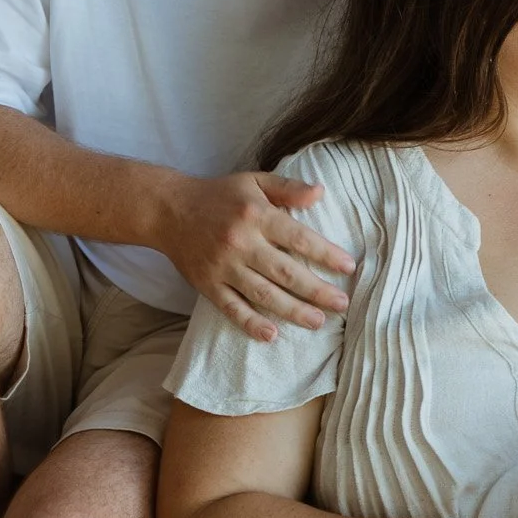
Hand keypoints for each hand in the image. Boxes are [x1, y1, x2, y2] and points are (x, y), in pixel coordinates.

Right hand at [156, 170, 354, 340]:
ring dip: (292, 311)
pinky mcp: (207, 285)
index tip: (349, 267)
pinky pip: (231, 308)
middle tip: (342, 304)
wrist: (168, 209)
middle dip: (316, 290)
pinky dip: (250, 323)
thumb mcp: (255, 181)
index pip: (299, 238)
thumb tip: (321, 192)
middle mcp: (241, 242)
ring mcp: (223, 266)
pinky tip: (271, 335)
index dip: (325, 254)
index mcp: (257, 215)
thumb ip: (289, 188)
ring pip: (263, 294)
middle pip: (285, 272)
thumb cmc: (219, 194)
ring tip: (318, 321)